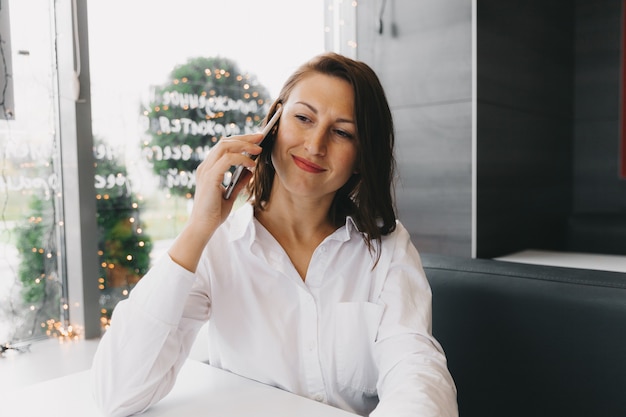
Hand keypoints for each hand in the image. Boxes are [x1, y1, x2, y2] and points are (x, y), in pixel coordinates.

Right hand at [168, 132, 263, 271]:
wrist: (203, 227)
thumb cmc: (214, 213)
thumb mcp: (230, 194)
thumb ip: (239, 182)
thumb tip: (250, 171)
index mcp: (208, 169)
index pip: (224, 146)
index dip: (240, 140)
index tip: (256, 139)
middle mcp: (205, 166)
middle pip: (225, 142)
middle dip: (245, 137)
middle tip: (261, 137)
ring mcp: (206, 171)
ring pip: (225, 146)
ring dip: (245, 145)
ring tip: (259, 150)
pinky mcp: (210, 178)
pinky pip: (227, 160)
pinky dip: (241, 159)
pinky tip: (251, 165)